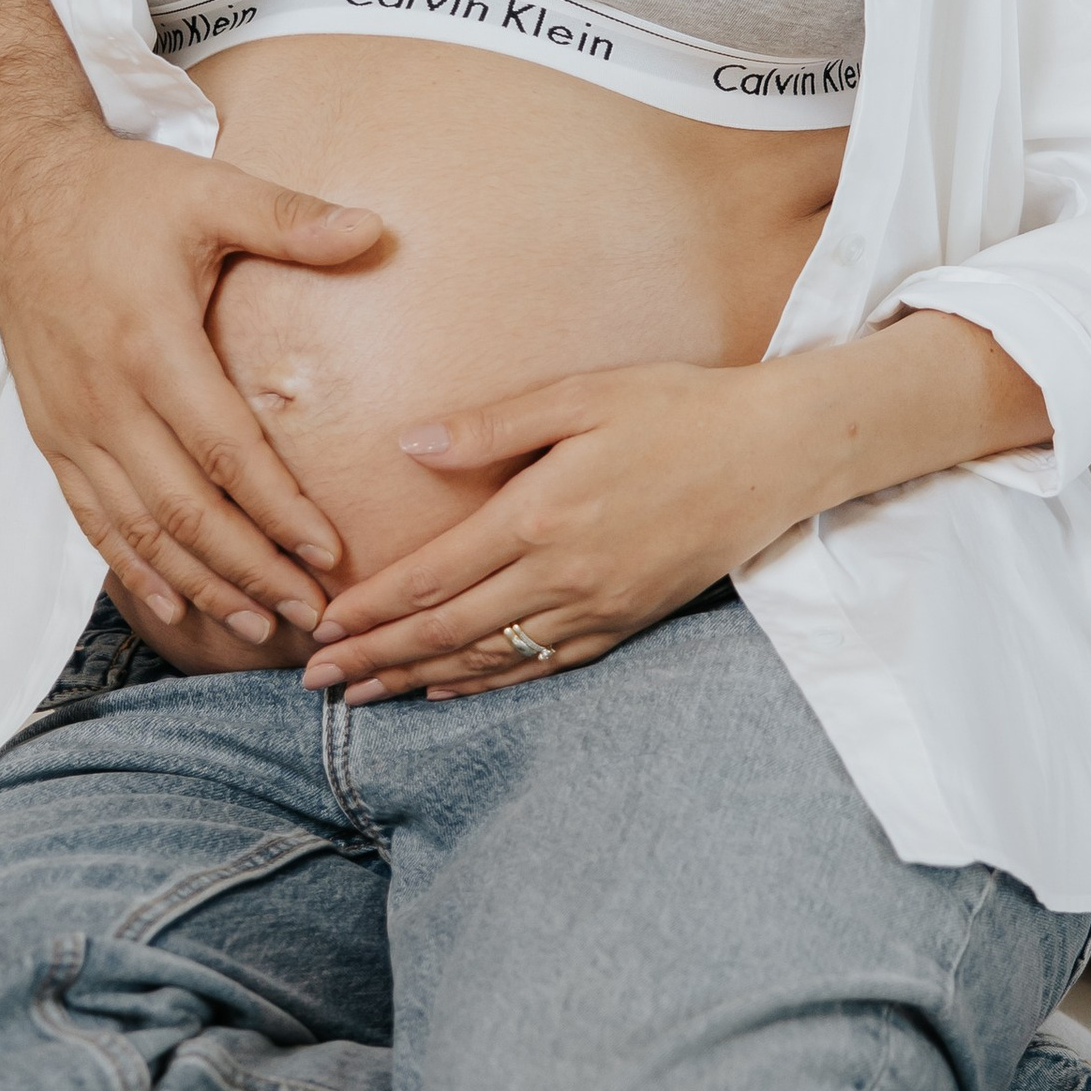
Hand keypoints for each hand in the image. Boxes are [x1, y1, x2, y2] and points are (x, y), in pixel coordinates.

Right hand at [0, 129, 383, 648]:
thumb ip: (289, 219)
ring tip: (260, 624)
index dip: (279, 511)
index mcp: (151, 344)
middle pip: (186, 510)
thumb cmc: (116, 193)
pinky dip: (135, 567)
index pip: (226, 451)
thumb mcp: (208, 189)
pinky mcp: (49, 433)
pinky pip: (92, 519)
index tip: (330, 552)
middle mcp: (105, 398)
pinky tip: (174, 602)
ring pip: (139, 528)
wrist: (14, 191)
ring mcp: (70, 423)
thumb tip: (374, 231)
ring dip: (201, 583)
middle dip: (252, 570)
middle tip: (312, 612)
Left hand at [298, 314, 1045, 703]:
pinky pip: (543, 668)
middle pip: (449, 632)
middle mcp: (563, 575)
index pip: (435, 576)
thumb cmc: (676, 408)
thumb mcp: (580, 396)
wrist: (774, 453)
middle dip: (377, 657)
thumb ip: (491, 427)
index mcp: (541, 515)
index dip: (372, 607)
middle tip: (316, 682)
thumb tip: (409, 447)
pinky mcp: (627, 622)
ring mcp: (598, 608)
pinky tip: (449, 690)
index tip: (321, 626)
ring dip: (420, 679)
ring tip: (364, 694)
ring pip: (491, 660)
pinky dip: (488, 684)